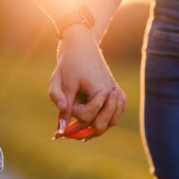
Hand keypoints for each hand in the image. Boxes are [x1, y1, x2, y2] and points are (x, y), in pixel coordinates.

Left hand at [49, 25, 125, 139]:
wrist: (81, 44)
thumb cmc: (70, 62)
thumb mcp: (62, 84)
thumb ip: (62, 107)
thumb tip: (60, 131)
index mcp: (100, 91)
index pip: (87, 117)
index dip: (73, 117)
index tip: (64, 108)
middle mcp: (112, 93)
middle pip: (103, 125)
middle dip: (87, 130)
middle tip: (71, 134)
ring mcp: (115, 91)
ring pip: (112, 120)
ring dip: (99, 126)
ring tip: (84, 131)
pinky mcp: (115, 89)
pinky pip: (118, 110)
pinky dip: (109, 118)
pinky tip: (98, 119)